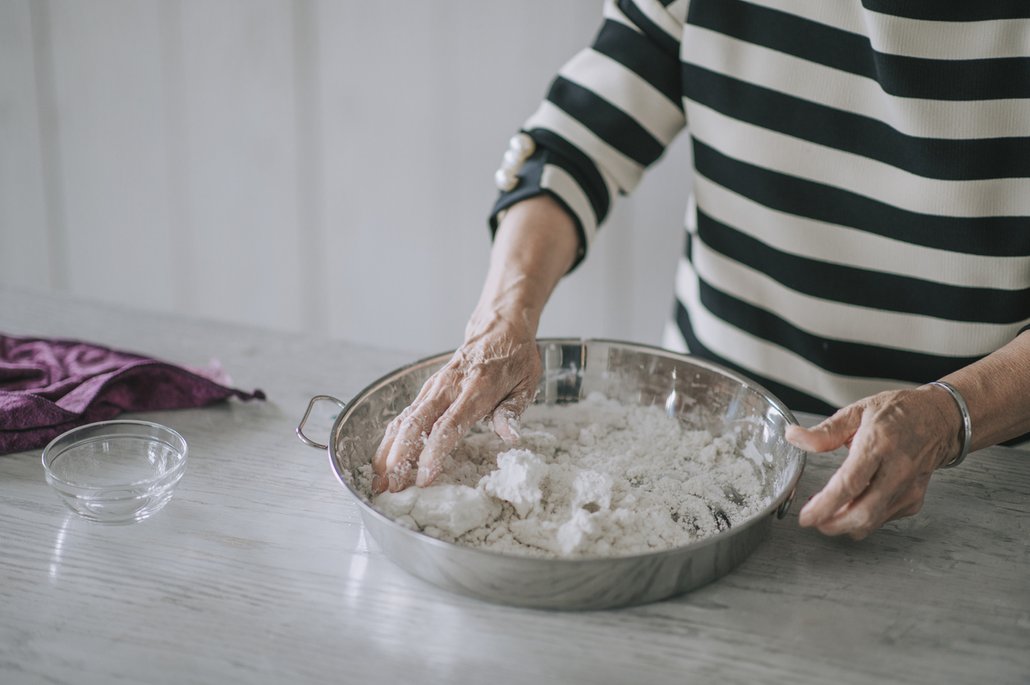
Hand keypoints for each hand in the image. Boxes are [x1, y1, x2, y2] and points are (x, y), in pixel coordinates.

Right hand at [370, 310, 539, 492]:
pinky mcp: (428, 389)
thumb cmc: (515, 358)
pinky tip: (383, 458)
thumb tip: (509, 436)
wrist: (500, 326)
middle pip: (416, 424)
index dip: (434, 453)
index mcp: (477, 389)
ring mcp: (434, 387)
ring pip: (404, 420)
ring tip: (378, 479)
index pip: (449, 425)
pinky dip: (391, 438)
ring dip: (388, 450)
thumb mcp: (526, 382)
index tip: (423, 478)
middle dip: (400, 457)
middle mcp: (449, 387)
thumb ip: (513, 411)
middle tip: (391, 487)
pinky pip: (404, 414)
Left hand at [784, 385, 960, 539]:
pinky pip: (882, 518)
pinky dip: (862, 519)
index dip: (826, 505)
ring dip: (845, 524)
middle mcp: (897, 469)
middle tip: (813, 520)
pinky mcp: (914, 500)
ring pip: (873, 521)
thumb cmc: (897, 413)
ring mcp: (908, 488)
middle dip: (832, 524)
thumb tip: (794, 437)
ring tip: (827, 511)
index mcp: (878, 444)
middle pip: (863, 512)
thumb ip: (824, 431)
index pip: (850, 483)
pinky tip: (850, 506)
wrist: (940, 420)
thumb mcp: (857, 412)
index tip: (806, 517)